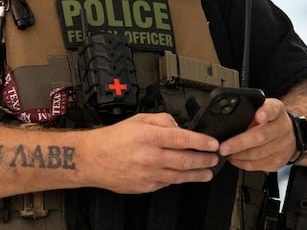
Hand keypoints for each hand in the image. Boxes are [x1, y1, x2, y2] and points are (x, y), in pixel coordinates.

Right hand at [82, 112, 220, 193]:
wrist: (92, 159)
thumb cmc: (113, 139)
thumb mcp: (138, 119)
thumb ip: (162, 120)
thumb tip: (180, 127)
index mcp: (149, 136)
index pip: (182, 138)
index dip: (201, 142)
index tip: (213, 144)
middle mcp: (149, 156)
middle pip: (185, 159)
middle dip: (204, 159)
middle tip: (214, 158)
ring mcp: (148, 173)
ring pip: (180, 175)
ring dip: (197, 173)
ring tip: (208, 172)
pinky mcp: (145, 186)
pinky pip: (167, 183)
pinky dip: (178, 179)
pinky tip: (185, 176)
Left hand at [217, 98, 295, 171]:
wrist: (290, 135)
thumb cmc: (269, 120)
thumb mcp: (262, 108)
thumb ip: (249, 110)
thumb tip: (225, 118)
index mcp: (277, 111)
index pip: (272, 109)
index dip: (265, 112)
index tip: (258, 115)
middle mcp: (282, 128)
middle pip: (261, 136)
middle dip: (239, 143)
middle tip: (223, 147)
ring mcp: (282, 146)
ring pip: (258, 154)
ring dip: (238, 155)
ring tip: (225, 152)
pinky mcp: (279, 161)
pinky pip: (258, 165)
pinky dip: (243, 163)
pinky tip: (234, 158)